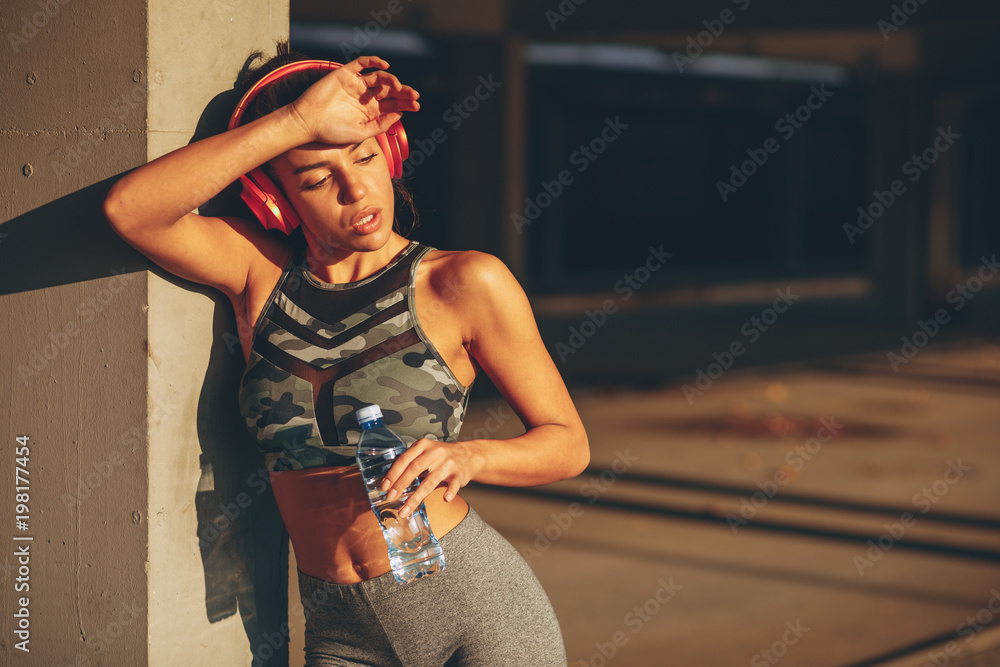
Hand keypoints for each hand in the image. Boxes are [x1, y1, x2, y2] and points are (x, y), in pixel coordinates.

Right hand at [287, 55, 419, 145]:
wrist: (307, 122)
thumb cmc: (331, 131)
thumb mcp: (360, 133)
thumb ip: (380, 125)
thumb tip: (399, 114)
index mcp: (370, 112)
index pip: (392, 105)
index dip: (406, 104)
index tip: (417, 106)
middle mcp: (365, 97)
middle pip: (389, 91)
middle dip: (404, 92)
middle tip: (414, 96)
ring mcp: (356, 85)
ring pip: (379, 77)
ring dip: (392, 80)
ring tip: (399, 87)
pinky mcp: (345, 74)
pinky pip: (361, 63)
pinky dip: (373, 61)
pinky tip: (385, 66)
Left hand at [379, 439, 483, 518]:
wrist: (469, 455)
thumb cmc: (443, 456)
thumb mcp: (426, 452)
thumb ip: (411, 462)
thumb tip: (390, 482)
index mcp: (423, 446)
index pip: (404, 459)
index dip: (393, 474)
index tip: (384, 487)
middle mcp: (435, 453)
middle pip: (414, 470)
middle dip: (400, 486)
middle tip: (390, 498)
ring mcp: (448, 463)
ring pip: (430, 482)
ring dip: (415, 498)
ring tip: (405, 511)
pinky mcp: (459, 474)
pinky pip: (454, 484)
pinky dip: (450, 491)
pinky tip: (445, 499)